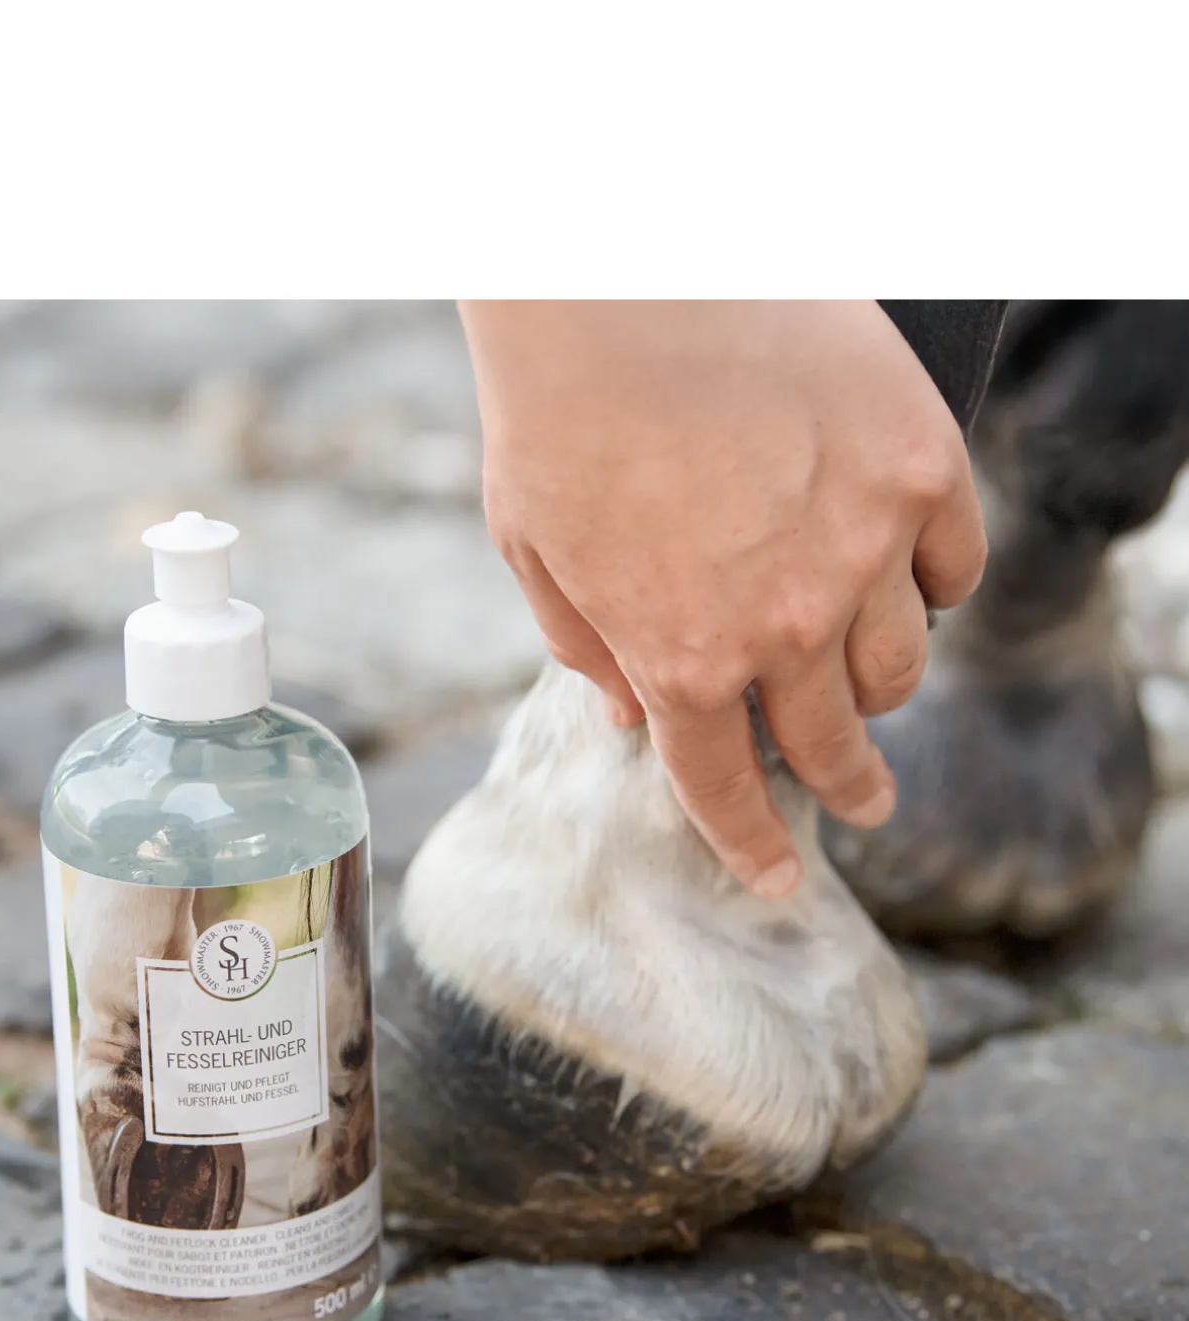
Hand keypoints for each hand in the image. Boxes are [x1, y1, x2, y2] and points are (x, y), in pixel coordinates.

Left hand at [459, 300, 986, 897]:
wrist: (621, 272)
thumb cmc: (556, 410)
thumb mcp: (535, 552)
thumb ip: (587, 650)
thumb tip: (629, 718)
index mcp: (680, 659)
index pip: (726, 791)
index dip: (750, 848)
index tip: (772, 880)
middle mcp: (784, 624)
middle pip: (835, 746)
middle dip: (848, 789)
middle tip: (863, 801)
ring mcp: (863, 547)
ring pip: (901, 667)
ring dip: (876, 684)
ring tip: (858, 669)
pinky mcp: (919, 466)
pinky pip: (955, 565)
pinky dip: (930, 582)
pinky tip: (900, 569)